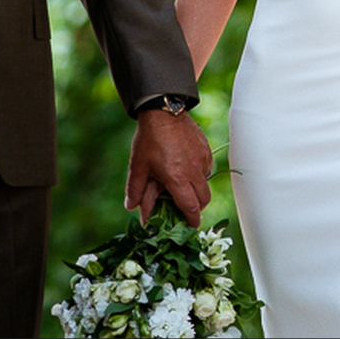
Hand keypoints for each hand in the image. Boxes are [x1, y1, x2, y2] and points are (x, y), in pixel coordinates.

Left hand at [125, 110, 214, 226]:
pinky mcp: (206, 149)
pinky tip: (185, 167)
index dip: (192, 221)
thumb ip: (137, 190)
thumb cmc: (149, 139)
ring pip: (205, 184)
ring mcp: (202, 159)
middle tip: (185, 208)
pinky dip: (199, 174)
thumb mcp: (139, 166)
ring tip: (182, 184)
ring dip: (197, 190)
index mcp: (177, 179)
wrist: (163, 111)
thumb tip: (132, 209)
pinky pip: (207, 168)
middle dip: (196, 208)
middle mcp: (194, 171)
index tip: (190, 227)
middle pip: (203, 200)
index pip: (191, 208)